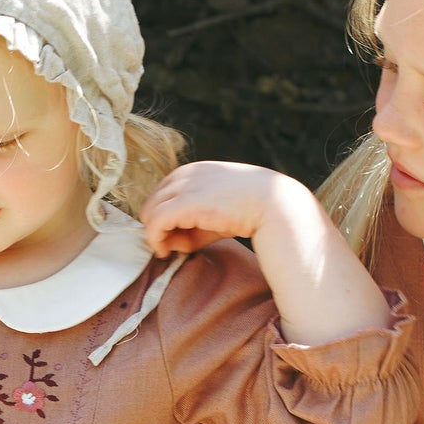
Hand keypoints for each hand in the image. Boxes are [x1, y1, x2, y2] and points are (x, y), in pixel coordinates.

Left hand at [141, 161, 279, 257]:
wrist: (274, 204)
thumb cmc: (247, 211)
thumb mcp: (214, 215)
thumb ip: (190, 227)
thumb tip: (167, 245)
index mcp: (191, 171)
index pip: (161, 195)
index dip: (163, 219)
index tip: (177, 237)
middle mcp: (185, 173)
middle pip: (151, 203)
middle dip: (158, 227)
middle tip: (176, 246)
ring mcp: (184, 185)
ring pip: (150, 212)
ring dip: (157, 235)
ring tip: (177, 249)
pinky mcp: (185, 203)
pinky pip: (155, 222)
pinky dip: (155, 240)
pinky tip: (166, 252)